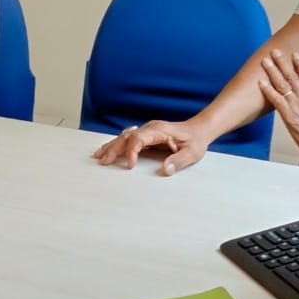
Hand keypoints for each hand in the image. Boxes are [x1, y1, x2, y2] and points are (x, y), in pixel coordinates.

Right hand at [92, 119, 210, 175]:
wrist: (200, 130)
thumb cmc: (196, 141)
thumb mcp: (192, 153)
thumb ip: (178, 161)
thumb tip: (165, 169)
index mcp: (160, 131)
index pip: (139, 138)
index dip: (132, 151)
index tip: (130, 165)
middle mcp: (151, 129)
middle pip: (127, 136)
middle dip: (114, 148)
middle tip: (103, 160)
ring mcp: (147, 131)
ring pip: (125, 136)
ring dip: (112, 146)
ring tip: (99, 155)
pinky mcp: (147, 136)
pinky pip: (129, 139)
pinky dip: (117, 145)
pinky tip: (109, 150)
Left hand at [257, 49, 298, 161]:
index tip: (295, 56)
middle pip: (292, 76)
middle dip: (283, 63)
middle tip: (276, 52)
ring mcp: (296, 104)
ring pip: (283, 83)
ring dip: (273, 71)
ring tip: (266, 61)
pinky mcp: (288, 114)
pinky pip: (275, 98)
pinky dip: (267, 89)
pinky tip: (261, 82)